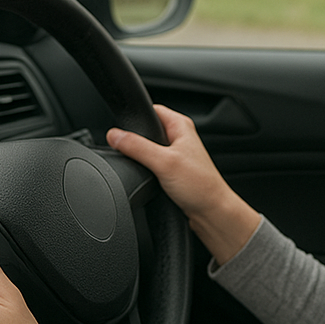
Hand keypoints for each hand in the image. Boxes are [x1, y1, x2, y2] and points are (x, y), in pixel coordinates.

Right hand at [107, 104, 259, 264]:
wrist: (211, 213)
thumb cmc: (201, 187)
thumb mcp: (163, 162)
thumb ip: (136, 147)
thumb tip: (114, 135)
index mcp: (181, 125)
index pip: (151, 110)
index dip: (135, 118)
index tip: (120, 129)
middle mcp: (180, 138)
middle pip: (146, 131)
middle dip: (135, 141)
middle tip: (130, 153)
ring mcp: (176, 155)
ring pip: (148, 150)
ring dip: (141, 158)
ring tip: (143, 169)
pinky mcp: (172, 171)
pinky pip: (152, 165)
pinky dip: (146, 170)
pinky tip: (147, 178)